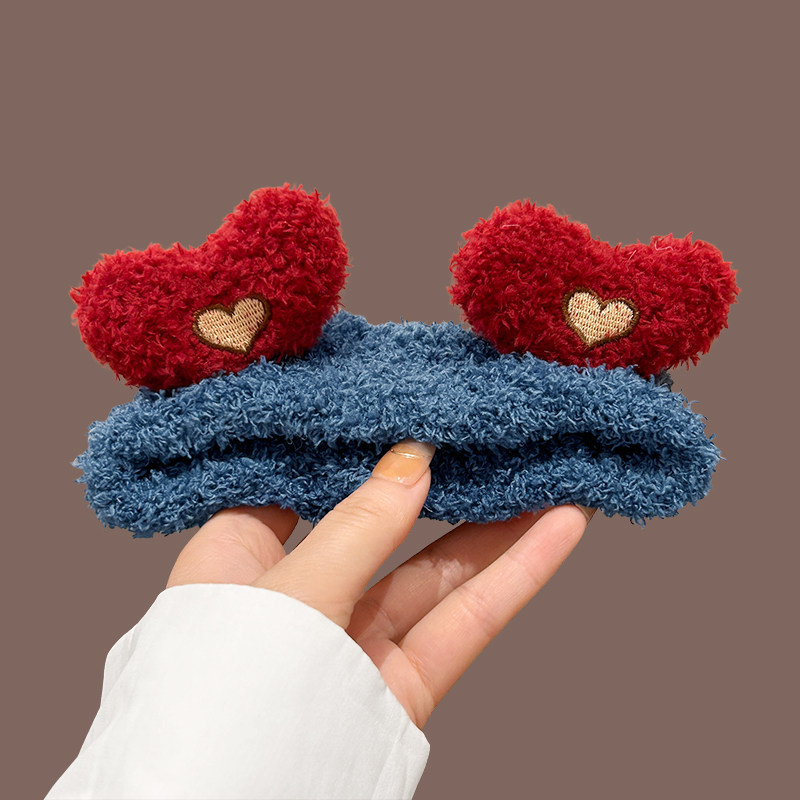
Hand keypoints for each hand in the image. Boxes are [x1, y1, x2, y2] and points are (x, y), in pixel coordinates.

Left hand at [167, 439, 590, 728]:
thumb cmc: (224, 693)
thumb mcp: (290, 590)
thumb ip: (359, 526)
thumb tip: (414, 458)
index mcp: (240, 562)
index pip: (304, 486)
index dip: (357, 450)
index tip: (408, 409)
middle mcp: (297, 601)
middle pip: (385, 529)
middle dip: (446, 487)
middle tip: (495, 439)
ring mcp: (350, 646)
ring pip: (436, 574)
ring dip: (501, 527)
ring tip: (552, 475)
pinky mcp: (397, 689)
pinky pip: (463, 621)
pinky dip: (515, 576)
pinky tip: (559, 529)